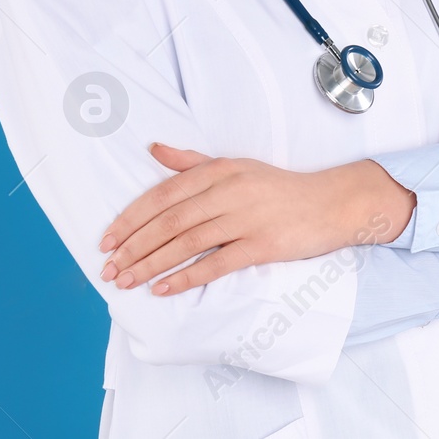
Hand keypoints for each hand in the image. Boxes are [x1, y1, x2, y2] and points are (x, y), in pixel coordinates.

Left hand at [96, 143, 400, 296]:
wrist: (332, 203)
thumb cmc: (279, 187)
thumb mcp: (237, 166)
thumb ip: (192, 161)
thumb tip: (154, 149)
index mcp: (221, 169)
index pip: (164, 194)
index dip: (131, 219)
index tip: (106, 240)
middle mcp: (231, 190)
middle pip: (170, 221)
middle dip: (134, 246)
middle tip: (109, 268)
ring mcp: (248, 217)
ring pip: (188, 243)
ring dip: (152, 265)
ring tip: (126, 282)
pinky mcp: (264, 244)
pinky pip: (217, 263)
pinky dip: (186, 278)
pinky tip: (163, 290)